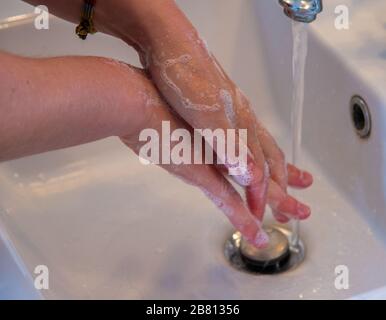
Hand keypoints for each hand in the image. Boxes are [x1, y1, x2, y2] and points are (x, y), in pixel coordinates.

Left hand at [101, 0, 312, 223]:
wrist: (168, 47)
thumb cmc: (186, 78)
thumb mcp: (207, 117)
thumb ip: (229, 146)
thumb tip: (252, 176)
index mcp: (241, 124)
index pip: (262, 167)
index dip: (264, 194)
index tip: (263, 217)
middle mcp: (241, 120)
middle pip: (269, 155)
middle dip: (284, 178)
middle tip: (298, 193)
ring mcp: (230, 114)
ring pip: (259, 145)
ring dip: (273, 165)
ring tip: (285, 174)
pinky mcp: (216, 109)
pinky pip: (242, 137)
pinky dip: (251, 152)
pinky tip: (244, 152)